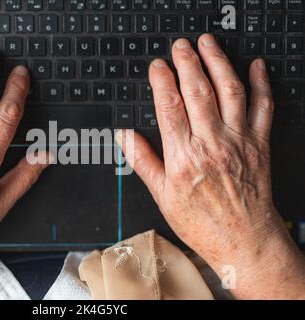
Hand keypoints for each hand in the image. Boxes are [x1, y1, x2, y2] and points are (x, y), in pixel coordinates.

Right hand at [116, 34, 304, 298]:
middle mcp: (211, 143)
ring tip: (208, 44)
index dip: (162, 81)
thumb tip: (125, 136)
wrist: (243, 239)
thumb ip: (143, 161)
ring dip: (218, 63)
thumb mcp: (162, 195)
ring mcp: (238, 140)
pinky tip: (255, 66)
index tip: (157, 66)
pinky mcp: (259, 143)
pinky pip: (264, 107)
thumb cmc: (201, 221)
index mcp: (183, 156)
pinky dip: (261, 84)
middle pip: (198, 92)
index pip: (170, 107)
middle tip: (180, 46)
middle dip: (187, 63)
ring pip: (229, 91)